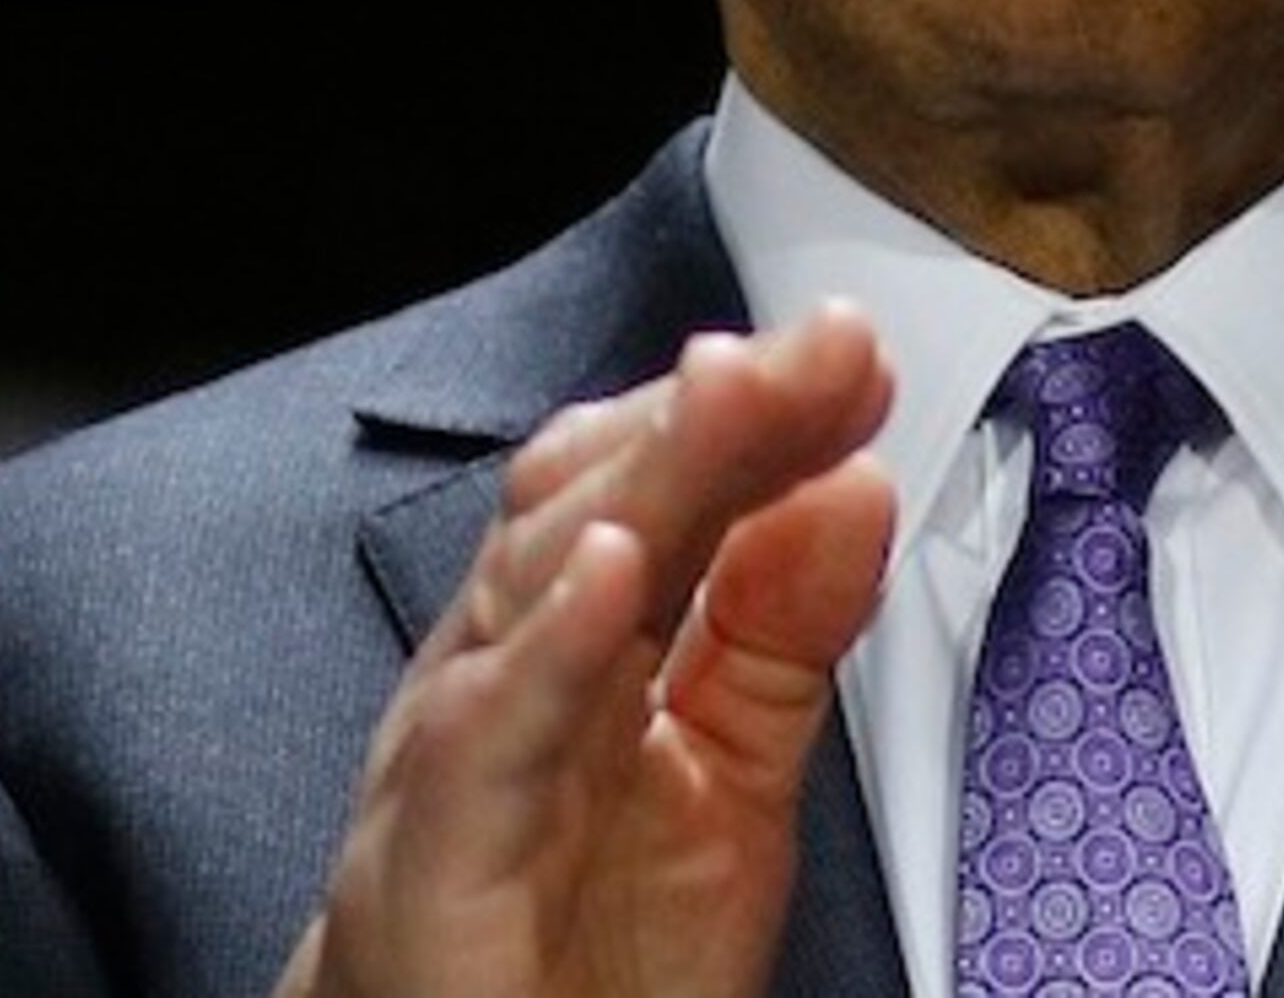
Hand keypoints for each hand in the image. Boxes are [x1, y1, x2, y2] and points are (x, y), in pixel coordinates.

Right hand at [275, 302, 898, 997]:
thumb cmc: (581, 954)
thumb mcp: (731, 775)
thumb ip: (785, 635)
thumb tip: (853, 488)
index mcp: (579, 644)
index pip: (659, 486)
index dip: (754, 411)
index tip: (852, 355)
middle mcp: (507, 672)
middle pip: (599, 500)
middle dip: (717, 413)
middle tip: (822, 347)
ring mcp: (457, 751)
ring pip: (538, 578)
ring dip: (646, 477)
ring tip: (736, 395)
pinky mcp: (430, 850)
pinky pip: (489, 733)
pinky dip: (550, 643)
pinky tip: (613, 569)